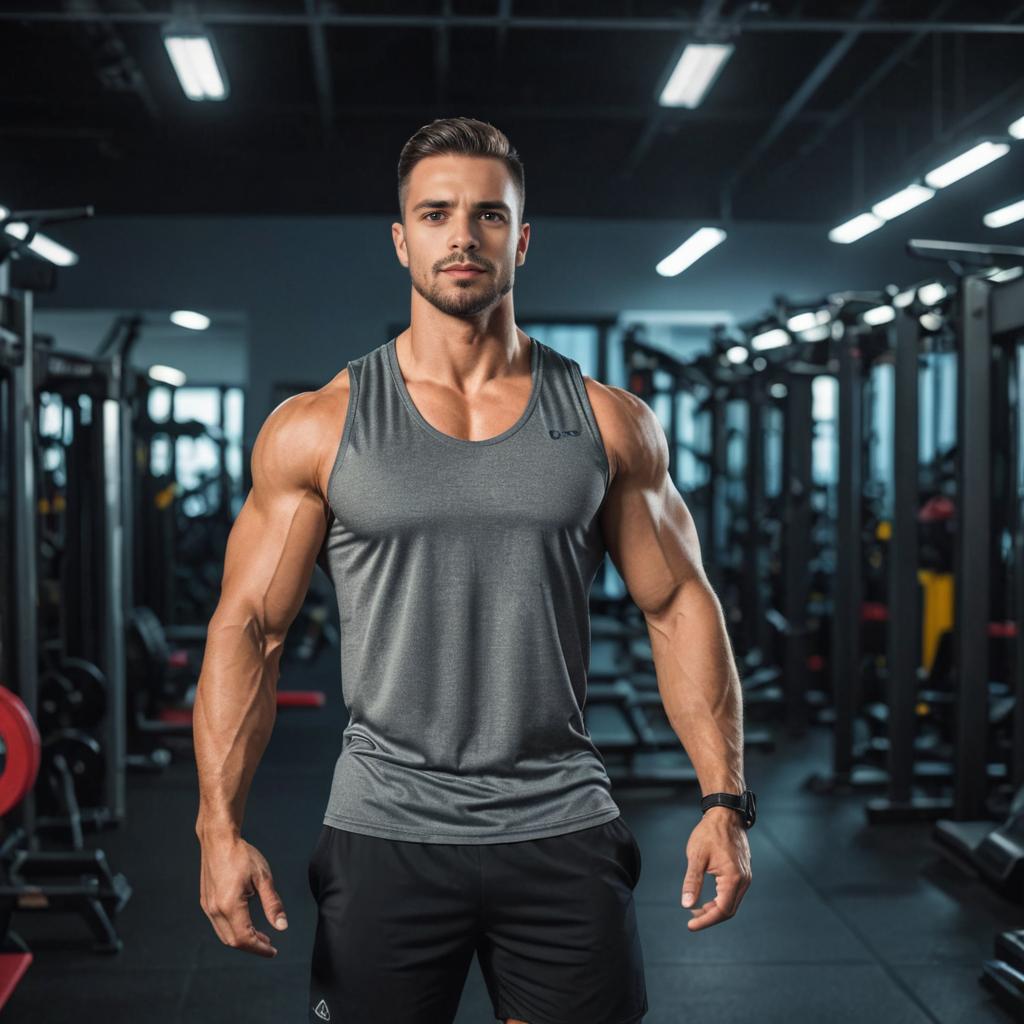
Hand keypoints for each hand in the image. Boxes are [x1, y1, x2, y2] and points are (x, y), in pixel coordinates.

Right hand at [198, 833, 288, 956]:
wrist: (218, 839)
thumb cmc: (241, 854)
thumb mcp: (263, 878)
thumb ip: (272, 904)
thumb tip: (282, 926)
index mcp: (230, 905)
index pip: (244, 939)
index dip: (259, 948)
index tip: (273, 951)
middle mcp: (215, 910)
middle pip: (233, 941)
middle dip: (252, 946)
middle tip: (269, 944)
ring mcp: (208, 906)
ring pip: (224, 934)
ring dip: (242, 939)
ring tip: (260, 935)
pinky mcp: (206, 901)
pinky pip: (218, 924)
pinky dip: (232, 929)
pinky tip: (245, 922)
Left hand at [680, 807, 751, 930]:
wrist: (725, 814)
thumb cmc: (710, 833)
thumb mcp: (696, 857)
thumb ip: (692, 882)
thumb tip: (686, 905)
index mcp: (733, 878)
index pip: (721, 910)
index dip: (706, 920)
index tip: (690, 925)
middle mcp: (744, 880)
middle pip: (728, 910)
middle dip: (710, 917)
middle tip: (691, 919)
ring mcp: (746, 877)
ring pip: (732, 903)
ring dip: (715, 909)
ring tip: (697, 909)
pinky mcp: (743, 873)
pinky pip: (733, 893)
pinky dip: (721, 900)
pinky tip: (708, 898)